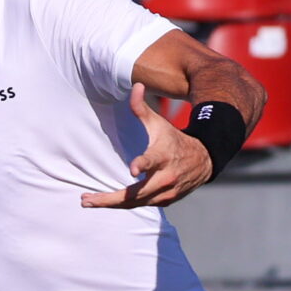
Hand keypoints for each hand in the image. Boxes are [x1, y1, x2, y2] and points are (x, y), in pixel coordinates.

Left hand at [81, 85, 213, 208]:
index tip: (133, 169)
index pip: (152, 160)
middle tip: (86, 200)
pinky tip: (106, 202)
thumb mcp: (159, 123)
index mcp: (163, 155)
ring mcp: (167, 192)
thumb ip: (142, 108)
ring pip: (136, 203)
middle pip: (137, 193)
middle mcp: (166, 176)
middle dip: (110, 198)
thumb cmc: (174, 139)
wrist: (204, 160)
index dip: (143, 164)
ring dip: (111, 204)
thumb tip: (136, 85)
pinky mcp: (166, 201)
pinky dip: (124, 205)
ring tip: (88, 202)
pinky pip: (142, 205)